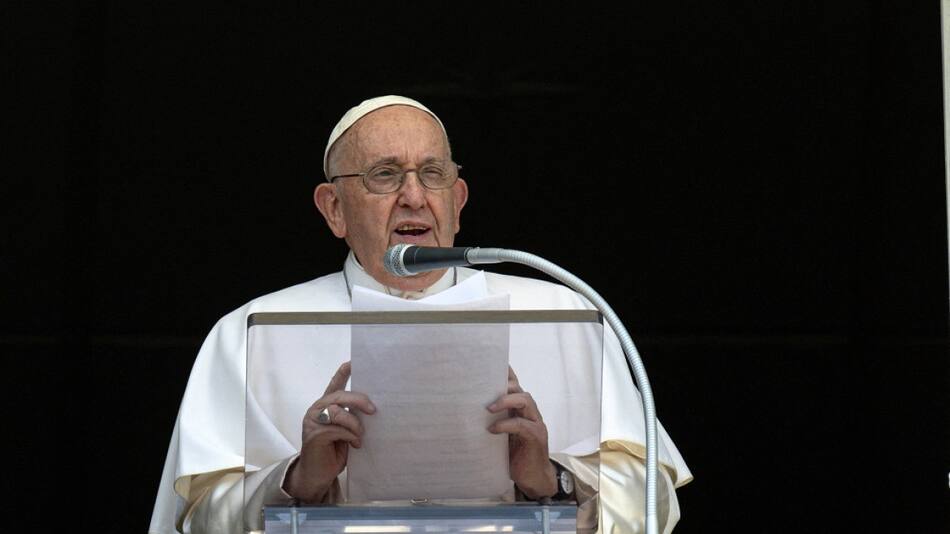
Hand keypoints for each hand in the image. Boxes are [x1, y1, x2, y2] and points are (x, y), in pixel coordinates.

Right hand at [284, 361, 375, 502]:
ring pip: (338, 412)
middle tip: (373, 410)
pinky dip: (350, 436)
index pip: (334, 385)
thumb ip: (351, 418)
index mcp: (326, 406)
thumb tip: (371, 410)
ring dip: (354, 424)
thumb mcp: (346, 431)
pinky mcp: (314, 435)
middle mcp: (317, 410)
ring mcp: (313, 422)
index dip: (342, 373)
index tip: (352, 362)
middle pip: (338, 396)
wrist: (317, 475)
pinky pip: (337, 429)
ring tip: (361, 436)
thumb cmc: (333, 451)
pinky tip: (355, 444)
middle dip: (358, 400)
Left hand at [487, 366, 556, 499]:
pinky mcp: (536, 437)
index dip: (506, 373)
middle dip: (504, 384)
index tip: (488, 362)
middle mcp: (530, 412)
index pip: (514, 385)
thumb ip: (492, 421)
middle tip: (484, 387)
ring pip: (525, 400)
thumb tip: (465, 412)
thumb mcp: (500, 435)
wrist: (533, 478)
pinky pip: (522, 425)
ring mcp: (536, 423)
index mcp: (520, 409)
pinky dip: (506, 425)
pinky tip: (493, 430)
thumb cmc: (514, 455)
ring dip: (506, 400)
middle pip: (519, 388)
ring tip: (489, 408)